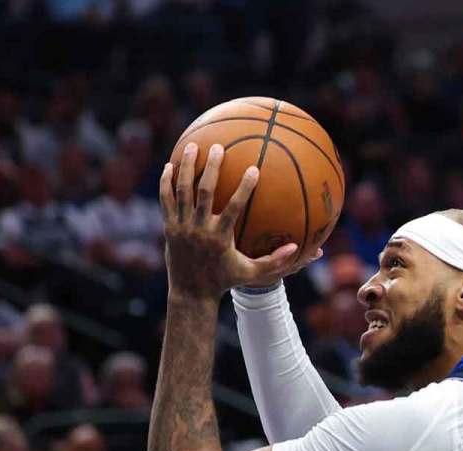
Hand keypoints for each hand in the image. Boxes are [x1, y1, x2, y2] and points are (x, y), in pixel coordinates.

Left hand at [159, 143, 312, 299]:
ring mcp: (181, 227)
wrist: (191, 292)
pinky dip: (167, 182)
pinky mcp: (168, 227)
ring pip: (182, 191)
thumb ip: (274, 261)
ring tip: (191, 146)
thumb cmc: (226, 281)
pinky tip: (169, 165)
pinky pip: (166, 199)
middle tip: (218, 147)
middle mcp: (199, 229)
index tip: (253, 169)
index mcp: (220, 238)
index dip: (244, 188)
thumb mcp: (252, 274)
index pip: (233, 208)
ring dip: (185, 167)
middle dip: (210, 167)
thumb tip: (297, 248)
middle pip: (204, 192)